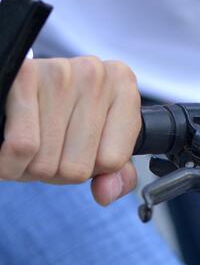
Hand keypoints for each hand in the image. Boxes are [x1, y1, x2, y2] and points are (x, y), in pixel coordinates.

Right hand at [0, 57, 140, 204]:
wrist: (21, 86)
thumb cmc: (66, 115)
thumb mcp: (102, 142)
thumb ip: (116, 174)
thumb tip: (107, 193)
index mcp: (123, 86)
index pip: (112, 161)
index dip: (91, 167)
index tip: (81, 148)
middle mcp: (96, 74)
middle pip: (78, 167)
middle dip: (58, 170)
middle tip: (50, 147)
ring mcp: (62, 72)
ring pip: (47, 162)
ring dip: (32, 167)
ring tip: (32, 142)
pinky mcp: (25, 76)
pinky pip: (22, 146)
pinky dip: (10, 163)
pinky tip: (12, 144)